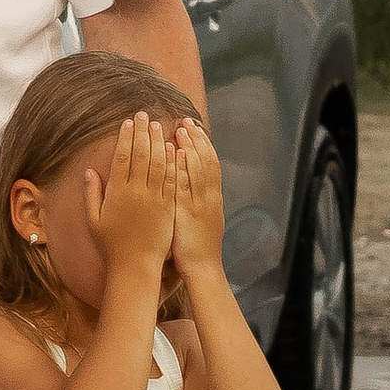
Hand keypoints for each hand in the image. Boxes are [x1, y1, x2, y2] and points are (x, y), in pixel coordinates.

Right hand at [83, 111, 177, 273]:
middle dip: (143, 132)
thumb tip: (90, 171)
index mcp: (117, 193)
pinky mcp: (169, 207)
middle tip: (144, 115)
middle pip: (141, 154)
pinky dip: (172, 162)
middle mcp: (137, 192)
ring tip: (159, 125)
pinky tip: (173, 149)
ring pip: (158, 163)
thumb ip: (91, 194)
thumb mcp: (94, 220)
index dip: (126, 137)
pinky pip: (172, 180)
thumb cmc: (111, 245)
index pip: (122, 157)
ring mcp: (155, 199)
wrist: (135, 266)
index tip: (128, 122)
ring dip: (158, 142)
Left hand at [169, 117, 226, 270]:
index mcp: (212, 198)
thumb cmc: (199, 247)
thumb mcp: (203, 218)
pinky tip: (177, 154)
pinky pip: (185, 187)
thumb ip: (198, 198)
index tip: (193, 126)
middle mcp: (209, 197)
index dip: (203, 144)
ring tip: (181, 130)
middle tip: (186, 120)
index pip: (210, 163)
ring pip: (197, 170)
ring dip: (190, 148)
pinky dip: (183, 169)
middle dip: (196, 140)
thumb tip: (190, 179)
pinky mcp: (187, 213)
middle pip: (205, 161)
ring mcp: (199, 204)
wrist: (203, 269)